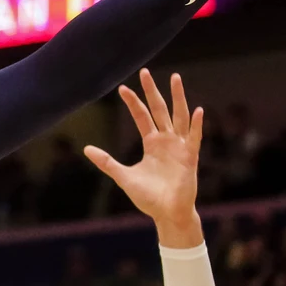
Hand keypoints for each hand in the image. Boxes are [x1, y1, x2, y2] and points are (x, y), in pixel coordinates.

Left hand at [85, 69, 202, 248]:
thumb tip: (86, 149)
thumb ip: (107, 162)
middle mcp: (166, 141)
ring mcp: (180, 147)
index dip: (133, 102)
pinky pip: (194, 137)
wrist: (166, 214)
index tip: (122, 88)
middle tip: (144, 72)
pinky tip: (198, 110)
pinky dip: (197, 124)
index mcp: (152, 143)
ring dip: (178, 98)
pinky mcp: (190, 157)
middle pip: (159, 109)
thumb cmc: (149, 197)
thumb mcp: (123, 176)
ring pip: (179, 116)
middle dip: (152, 91)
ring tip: (175, 78)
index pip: (142, 116)